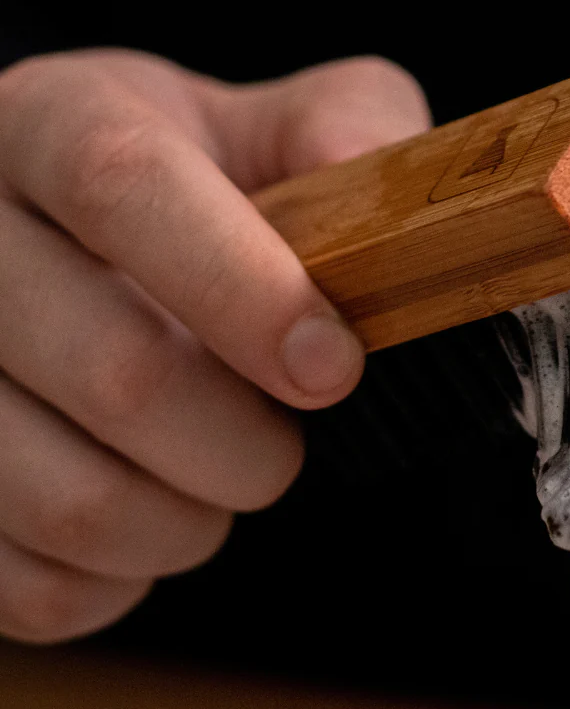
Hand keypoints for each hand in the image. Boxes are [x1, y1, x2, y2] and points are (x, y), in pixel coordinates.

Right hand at [0, 49, 430, 641]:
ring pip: (69, 498)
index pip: (119, 185)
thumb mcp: (275, 126)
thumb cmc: (201, 182)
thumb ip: (347, 128)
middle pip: (112, 367)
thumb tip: (395, 200)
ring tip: (229, 475)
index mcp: (52, 121)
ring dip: (191, 519)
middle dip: (245, 439)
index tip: (334, 367)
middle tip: (291, 442)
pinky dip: (126, 576)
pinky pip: (34, 587)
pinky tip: (158, 509)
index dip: (242, 286)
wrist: (83, 240)